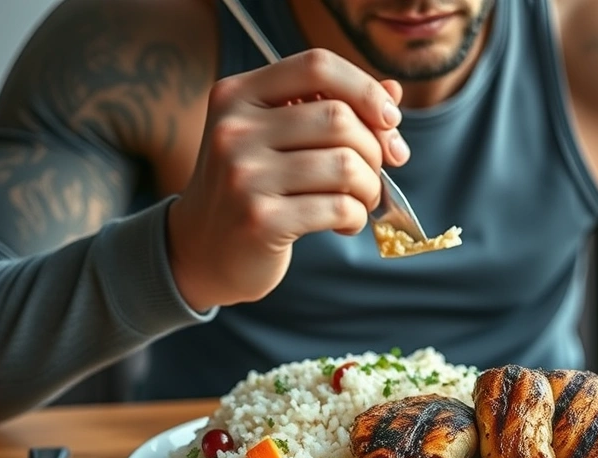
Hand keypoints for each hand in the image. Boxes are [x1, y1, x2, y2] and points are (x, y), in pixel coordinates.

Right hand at [167, 48, 409, 310]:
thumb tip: (394, 92)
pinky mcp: (260, 220)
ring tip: (360, 200)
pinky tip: (345, 224)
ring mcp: (243, 175)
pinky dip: (356, 217)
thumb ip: (331, 107)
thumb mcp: (279, 138)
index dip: (365, 89)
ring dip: (369, 187)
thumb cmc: (252, 188)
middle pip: (339, 118)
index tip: (388, 120)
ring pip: (345, 165)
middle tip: (372, 174)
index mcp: (237, 95)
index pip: (317, 66)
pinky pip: (339, 207)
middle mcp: (234, 129)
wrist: (203, 252)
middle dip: (374, 149)